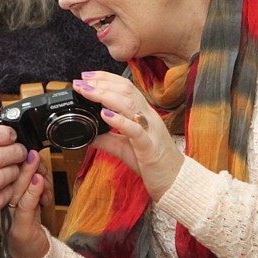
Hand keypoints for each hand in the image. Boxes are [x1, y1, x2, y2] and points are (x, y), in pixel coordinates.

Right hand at [0, 149, 51, 257]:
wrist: (31, 252)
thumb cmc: (27, 221)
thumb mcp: (25, 193)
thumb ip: (27, 177)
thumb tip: (33, 155)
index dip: (12, 159)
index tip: (26, 152)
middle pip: (6, 178)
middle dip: (24, 164)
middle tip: (32, 155)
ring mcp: (7, 217)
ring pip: (17, 189)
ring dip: (31, 173)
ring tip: (41, 169)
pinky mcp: (19, 227)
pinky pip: (25, 205)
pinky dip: (33, 191)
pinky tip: (38, 180)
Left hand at [72, 71, 184, 201]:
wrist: (176, 182)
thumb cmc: (152, 162)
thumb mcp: (124, 148)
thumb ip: (107, 139)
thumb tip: (89, 134)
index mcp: (143, 114)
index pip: (126, 87)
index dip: (106, 78)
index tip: (86, 76)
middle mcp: (148, 117)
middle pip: (126, 90)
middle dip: (101, 83)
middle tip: (81, 81)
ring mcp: (150, 130)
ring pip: (129, 104)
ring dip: (105, 95)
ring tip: (87, 92)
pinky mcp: (149, 147)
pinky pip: (136, 131)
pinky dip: (119, 120)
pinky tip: (105, 114)